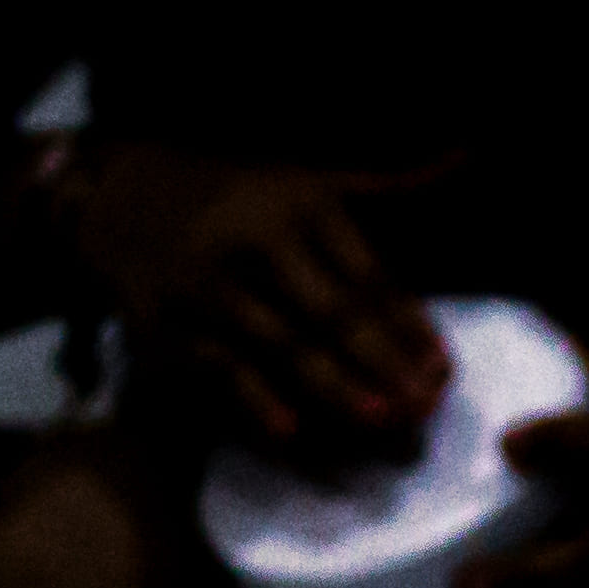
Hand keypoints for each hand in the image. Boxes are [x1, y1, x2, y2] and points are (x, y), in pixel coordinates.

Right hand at [47, 136, 448, 444]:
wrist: (121, 191)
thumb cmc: (237, 194)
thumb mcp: (308, 178)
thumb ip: (387, 185)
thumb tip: (467, 156)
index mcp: (301, 205)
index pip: (367, 274)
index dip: (409, 324)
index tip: (444, 368)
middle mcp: (256, 240)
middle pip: (332, 312)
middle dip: (383, 362)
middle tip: (424, 407)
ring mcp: (208, 282)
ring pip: (282, 343)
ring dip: (335, 387)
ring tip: (382, 420)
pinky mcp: (166, 320)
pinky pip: (217, 366)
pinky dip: (253, 399)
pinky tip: (290, 431)